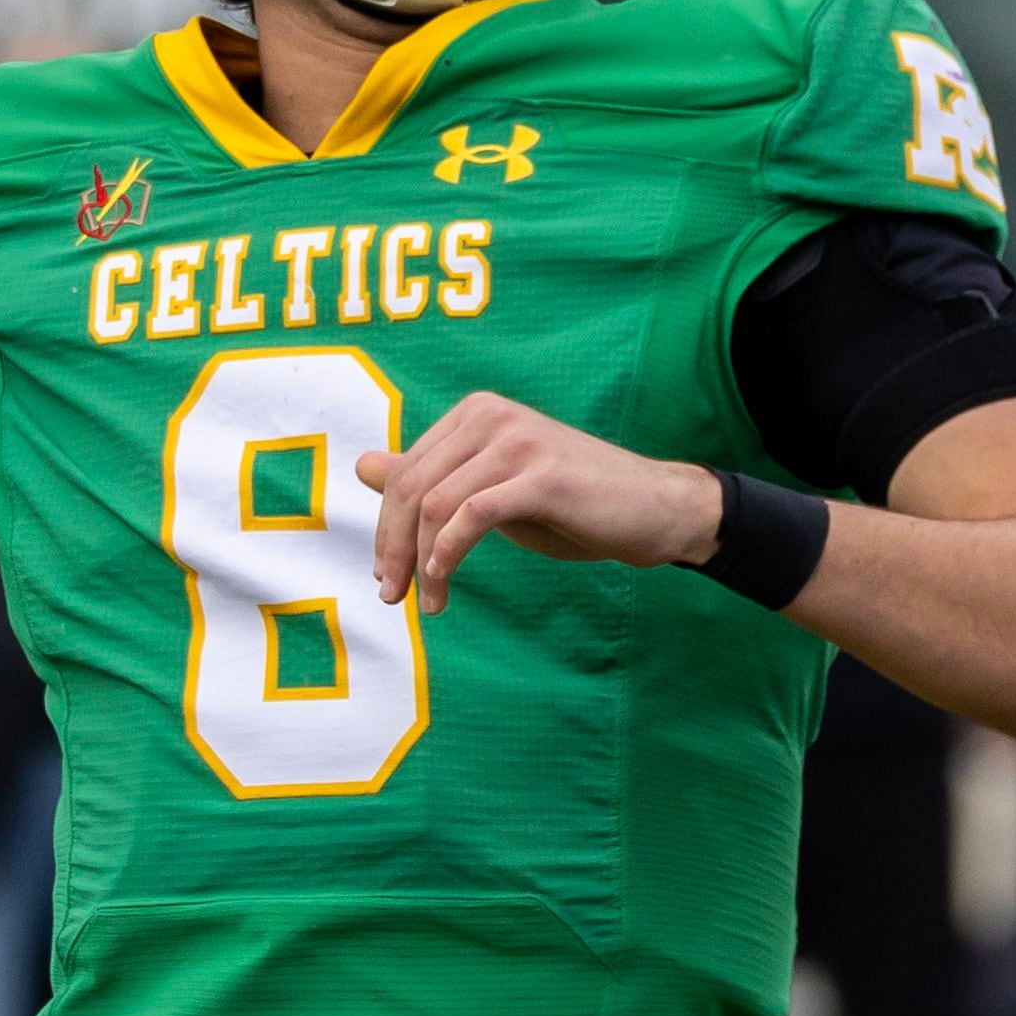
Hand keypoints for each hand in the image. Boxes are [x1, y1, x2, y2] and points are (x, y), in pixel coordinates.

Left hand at [356, 392, 724, 615]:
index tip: (387, 576)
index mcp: (475, 413)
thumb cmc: (573, 503)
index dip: (386, 528)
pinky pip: (474, 514)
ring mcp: (517, 441)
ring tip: (427, 602)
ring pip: (437, 503)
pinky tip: (444, 582)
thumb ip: (432, 476)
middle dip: (393, 548)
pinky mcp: (541, 475)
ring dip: (421, 561)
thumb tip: (362, 465)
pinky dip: (448, 553)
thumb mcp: (492, 488)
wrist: (653, 509)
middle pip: (413, 487)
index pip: (405, 472)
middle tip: (392, 596)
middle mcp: (490, 415)